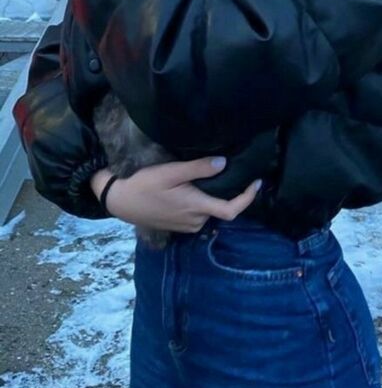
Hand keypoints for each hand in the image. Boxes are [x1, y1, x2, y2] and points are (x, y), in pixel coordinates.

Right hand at [90, 157, 261, 231]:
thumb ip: (198, 168)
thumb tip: (224, 163)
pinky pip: (199, 214)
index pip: (231, 210)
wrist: (119, 201)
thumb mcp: (170, 172)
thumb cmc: (144, 185)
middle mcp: (195, 220)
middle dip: (232, 193)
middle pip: (222, 209)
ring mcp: (187, 225)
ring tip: (217, 177)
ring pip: (210, 211)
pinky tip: (198, 188)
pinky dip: (204, 201)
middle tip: (238, 172)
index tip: (257, 182)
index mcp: (196, 207)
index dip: (248, 198)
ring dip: (216, 197)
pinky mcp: (179, 225)